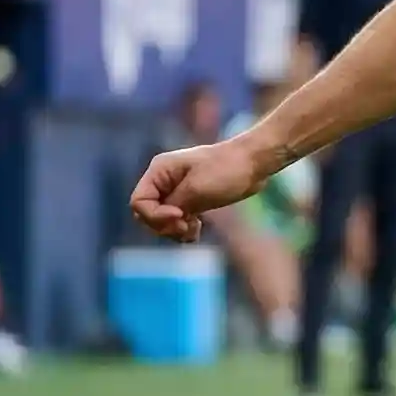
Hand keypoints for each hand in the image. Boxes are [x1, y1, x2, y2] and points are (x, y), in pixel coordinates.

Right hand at [129, 136, 272, 243]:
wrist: (256, 162)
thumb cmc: (227, 170)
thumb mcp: (196, 190)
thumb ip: (173, 206)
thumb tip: (162, 220)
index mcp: (159, 171)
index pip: (139, 202)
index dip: (155, 215)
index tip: (179, 216)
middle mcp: (164, 180)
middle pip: (148, 214)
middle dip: (165, 225)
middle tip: (187, 227)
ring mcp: (178, 191)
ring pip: (163, 220)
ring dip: (175, 230)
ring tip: (194, 231)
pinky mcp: (193, 199)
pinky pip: (178, 220)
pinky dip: (184, 229)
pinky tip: (197, 232)